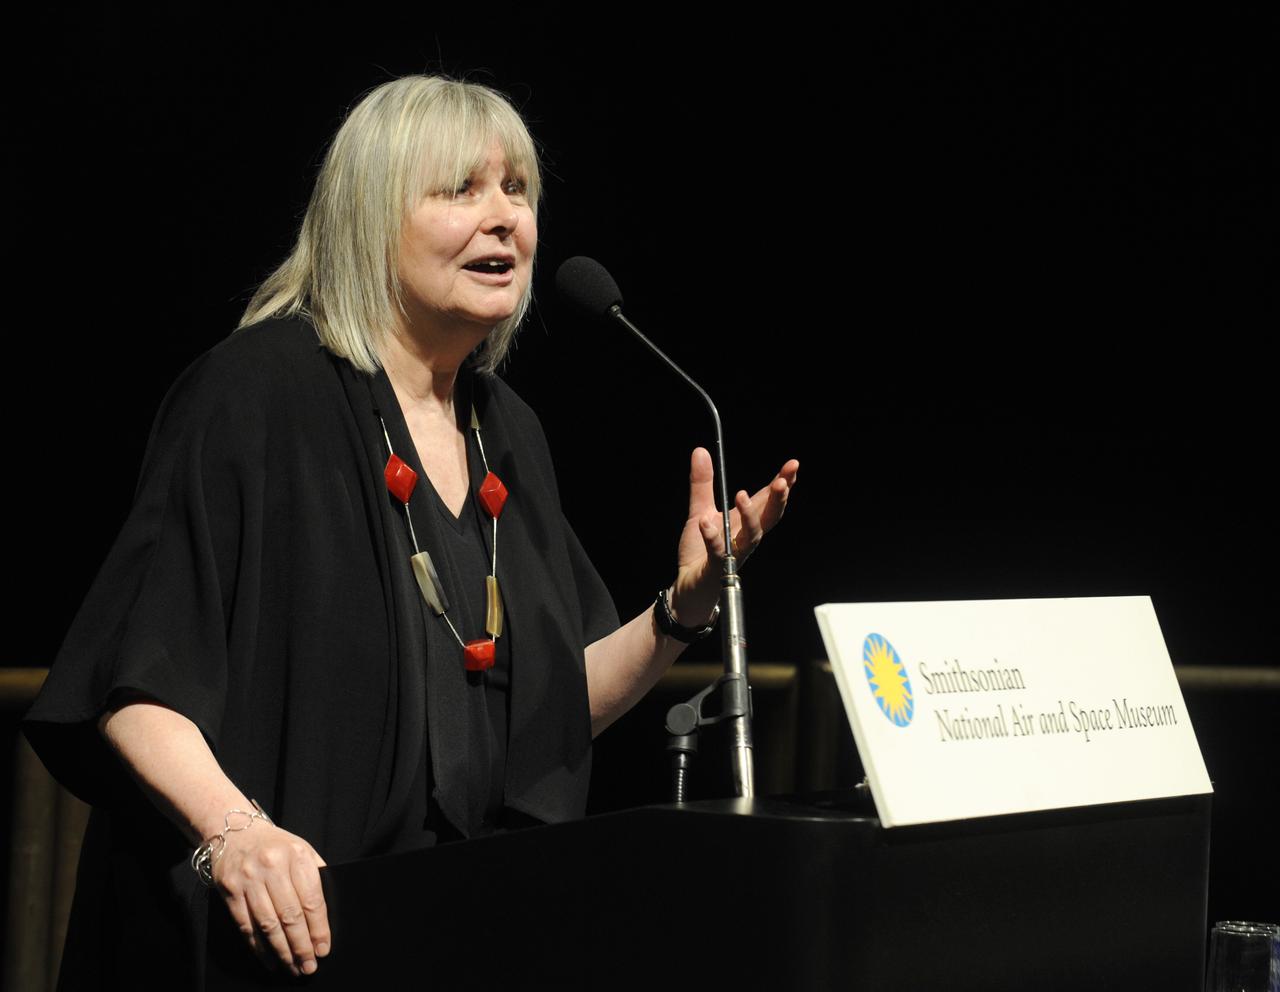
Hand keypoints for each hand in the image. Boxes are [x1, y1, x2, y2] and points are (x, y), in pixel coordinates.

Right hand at [212, 821, 330, 976]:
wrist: (235, 831)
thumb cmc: (276, 845)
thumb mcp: (302, 849)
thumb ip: (315, 875)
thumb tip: (325, 916)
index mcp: (297, 855)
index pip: (312, 899)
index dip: (319, 928)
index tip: (323, 949)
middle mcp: (273, 866)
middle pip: (290, 915)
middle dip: (302, 946)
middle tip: (309, 966)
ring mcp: (249, 878)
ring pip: (268, 924)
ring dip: (282, 951)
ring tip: (292, 968)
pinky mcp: (230, 890)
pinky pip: (246, 925)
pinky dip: (258, 947)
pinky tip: (269, 960)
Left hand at [670, 448, 798, 624]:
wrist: (688, 587)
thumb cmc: (700, 551)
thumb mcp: (700, 510)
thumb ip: (702, 483)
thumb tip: (700, 450)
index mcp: (744, 522)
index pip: (768, 500)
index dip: (782, 483)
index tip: (793, 465)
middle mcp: (745, 537)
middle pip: (769, 517)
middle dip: (778, 499)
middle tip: (783, 481)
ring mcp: (733, 553)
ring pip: (751, 537)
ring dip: (750, 516)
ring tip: (742, 495)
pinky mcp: (716, 568)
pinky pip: (718, 553)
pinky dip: (713, 538)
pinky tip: (706, 524)